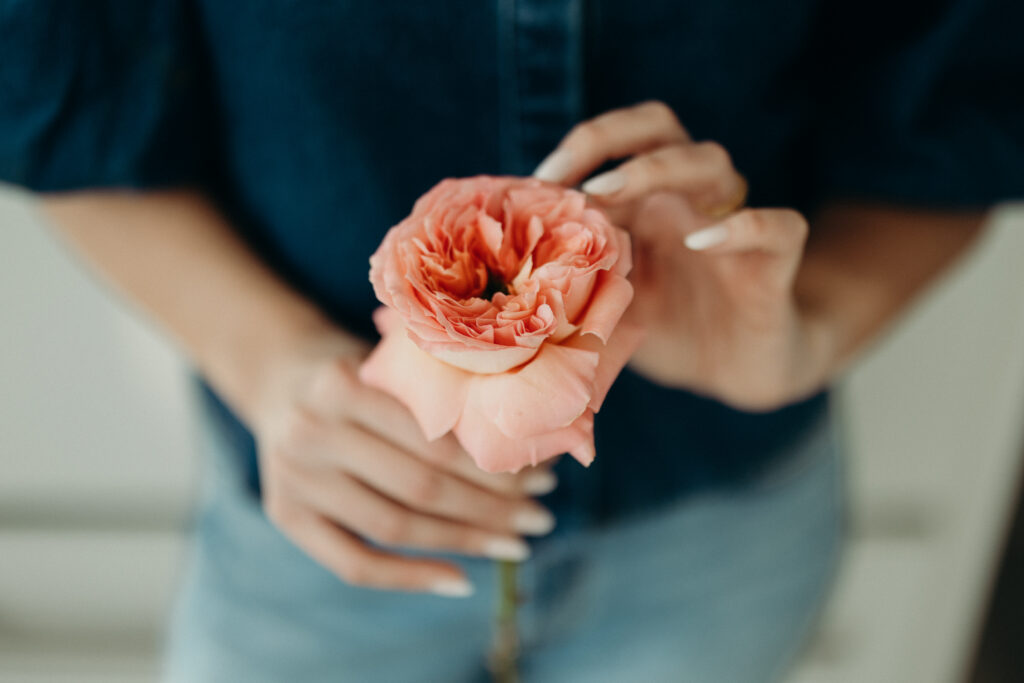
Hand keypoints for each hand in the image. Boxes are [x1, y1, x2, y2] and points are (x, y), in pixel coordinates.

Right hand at [251, 331, 556, 595]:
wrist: (278, 375)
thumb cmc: (357, 367)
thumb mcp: (389, 362)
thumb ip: (436, 395)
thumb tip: (529, 447)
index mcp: (342, 385)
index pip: (433, 443)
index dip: (493, 469)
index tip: (542, 479)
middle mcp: (311, 433)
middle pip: (420, 488)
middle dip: (491, 509)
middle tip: (539, 519)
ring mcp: (293, 479)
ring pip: (395, 527)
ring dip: (464, 542)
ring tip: (514, 545)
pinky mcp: (284, 515)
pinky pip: (354, 564)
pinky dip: (410, 578)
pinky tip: (459, 581)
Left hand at [534, 101, 830, 410]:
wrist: (733, 370)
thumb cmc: (668, 326)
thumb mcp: (609, 301)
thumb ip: (575, 277)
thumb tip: (509, 271)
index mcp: (650, 198)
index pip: (622, 140)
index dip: (583, 146)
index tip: (536, 179)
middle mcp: (691, 197)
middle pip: (664, 131)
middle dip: (613, 141)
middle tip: (569, 182)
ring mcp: (734, 223)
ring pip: (715, 162)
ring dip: (657, 170)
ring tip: (607, 197)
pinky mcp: (775, 261)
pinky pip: (779, 225)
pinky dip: (742, 225)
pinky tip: (701, 241)